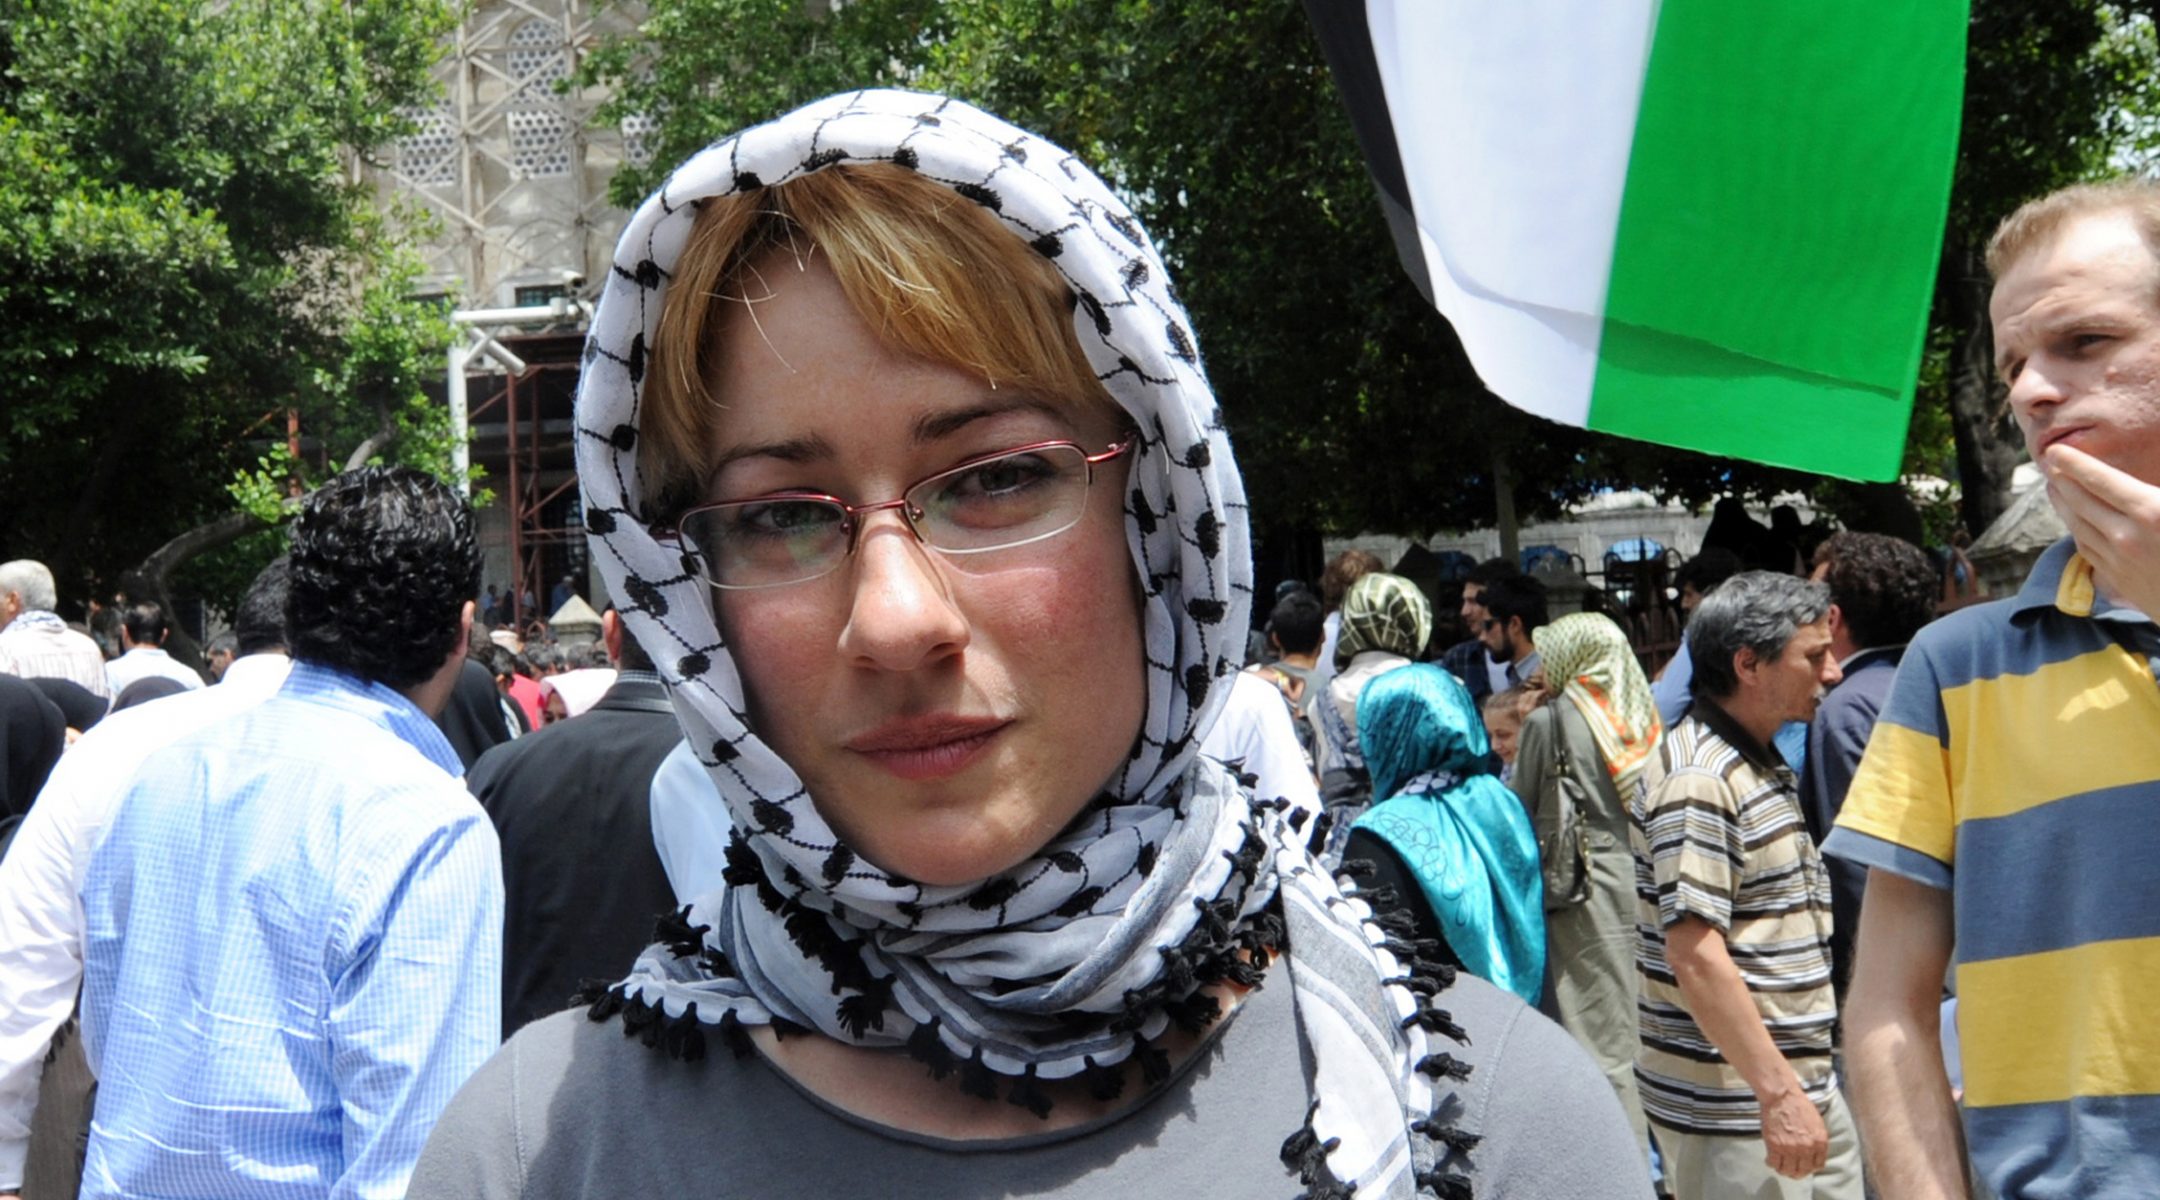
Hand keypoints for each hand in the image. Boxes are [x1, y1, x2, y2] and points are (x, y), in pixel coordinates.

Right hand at [1758, 1085, 1828, 1178]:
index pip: (1818, 1165)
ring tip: (1780, 1165)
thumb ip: (1817, 1140)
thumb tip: (1813, 1152)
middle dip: (1797, 1173)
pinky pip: (1774, 1163)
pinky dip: (1771, 1164)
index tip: (1804, 1166)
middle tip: (1791, 1170)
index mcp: (1820, 1142)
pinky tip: (1770, 1160)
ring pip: (1788, 1171)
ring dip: (1783, 1170)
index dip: (1810, 1168)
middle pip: (1803, 1171)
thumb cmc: (1798, 1105)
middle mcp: (1807, 1148)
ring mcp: (1790, 1149)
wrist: (1782, 1097)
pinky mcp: (1774, 1146)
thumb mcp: (1817, 1123)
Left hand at [2045, 444, 2159, 617]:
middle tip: (2049, 463)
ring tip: (2054, 487)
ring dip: (2062, 503)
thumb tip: (2140, 484)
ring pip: (2077, 525)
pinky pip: (2086, 548)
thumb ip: (2156, 493)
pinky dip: (2075, 529)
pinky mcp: (2117, 579)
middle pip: (2080, 501)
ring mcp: (2118, 560)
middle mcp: (2126, 535)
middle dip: (2062, 480)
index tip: (2055, 450)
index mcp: (2151, 511)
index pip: (2100, 480)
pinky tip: (2073, 521)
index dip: (2074, 463)